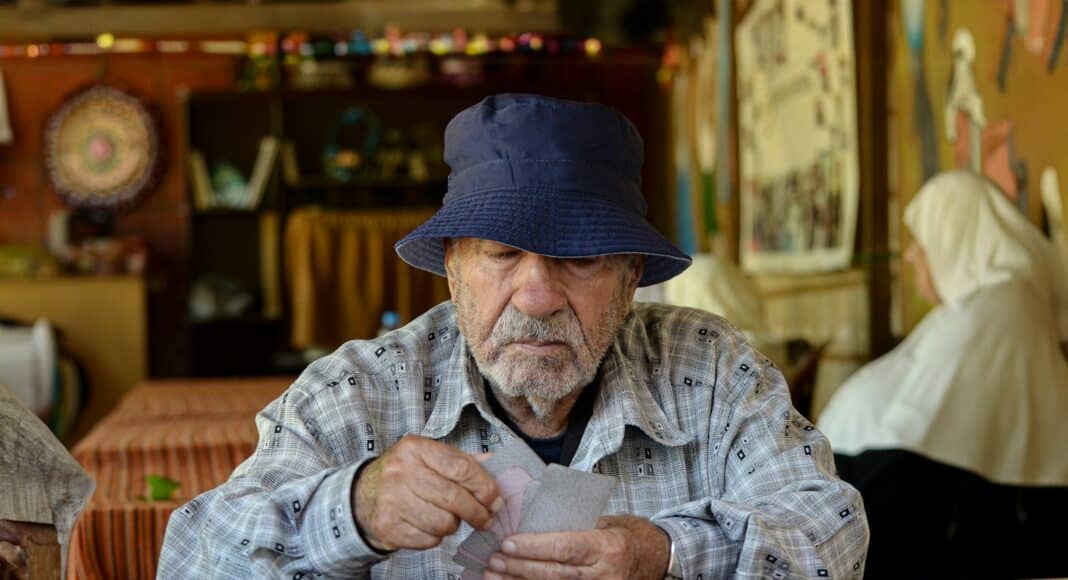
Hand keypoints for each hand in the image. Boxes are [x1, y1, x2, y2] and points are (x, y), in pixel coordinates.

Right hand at [352, 435, 500, 551]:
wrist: (363, 495)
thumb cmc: (407, 475)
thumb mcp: (431, 459)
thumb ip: (464, 463)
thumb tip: (501, 466)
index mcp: (416, 448)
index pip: (462, 468)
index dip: (484, 487)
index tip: (495, 500)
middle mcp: (401, 471)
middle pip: (454, 498)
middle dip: (477, 513)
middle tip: (485, 519)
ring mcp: (391, 499)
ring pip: (443, 523)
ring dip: (453, 525)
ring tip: (447, 517)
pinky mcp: (388, 526)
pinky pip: (429, 540)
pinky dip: (435, 537)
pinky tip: (428, 526)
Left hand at [482, 515, 670, 579]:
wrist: (658, 558)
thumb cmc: (629, 536)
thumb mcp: (607, 522)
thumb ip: (575, 525)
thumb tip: (533, 520)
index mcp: (608, 546)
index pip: (564, 548)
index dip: (533, 547)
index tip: (508, 543)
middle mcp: (606, 574)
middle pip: (554, 574)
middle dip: (520, 568)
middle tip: (494, 560)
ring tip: (495, 576)